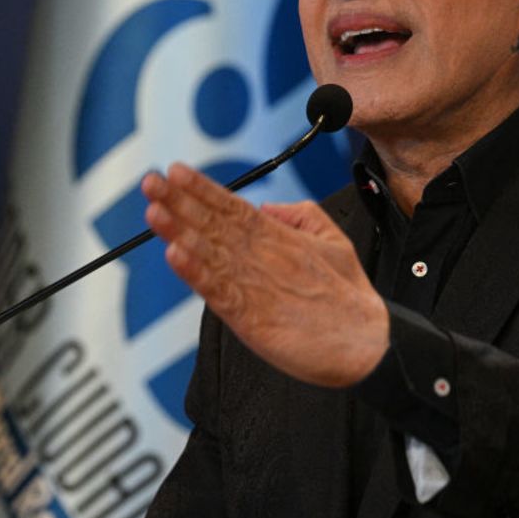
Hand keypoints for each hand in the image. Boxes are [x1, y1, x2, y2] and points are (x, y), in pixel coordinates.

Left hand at [141, 163, 388, 387]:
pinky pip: (217, 291)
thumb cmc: (349, 300)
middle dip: (180, 201)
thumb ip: (301, 217)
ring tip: (154, 210)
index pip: (233, 206)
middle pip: (214, 224)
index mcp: (281, 238)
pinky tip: (175, 255)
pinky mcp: (252, 318)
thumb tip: (268, 207)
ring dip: (179, 230)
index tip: (175, 172)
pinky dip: (195, 273)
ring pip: (210, 252)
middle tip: (151, 182)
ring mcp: (256, 286)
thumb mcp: (334, 242)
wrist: (367, 345)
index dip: (201, 189)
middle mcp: (264, 257)